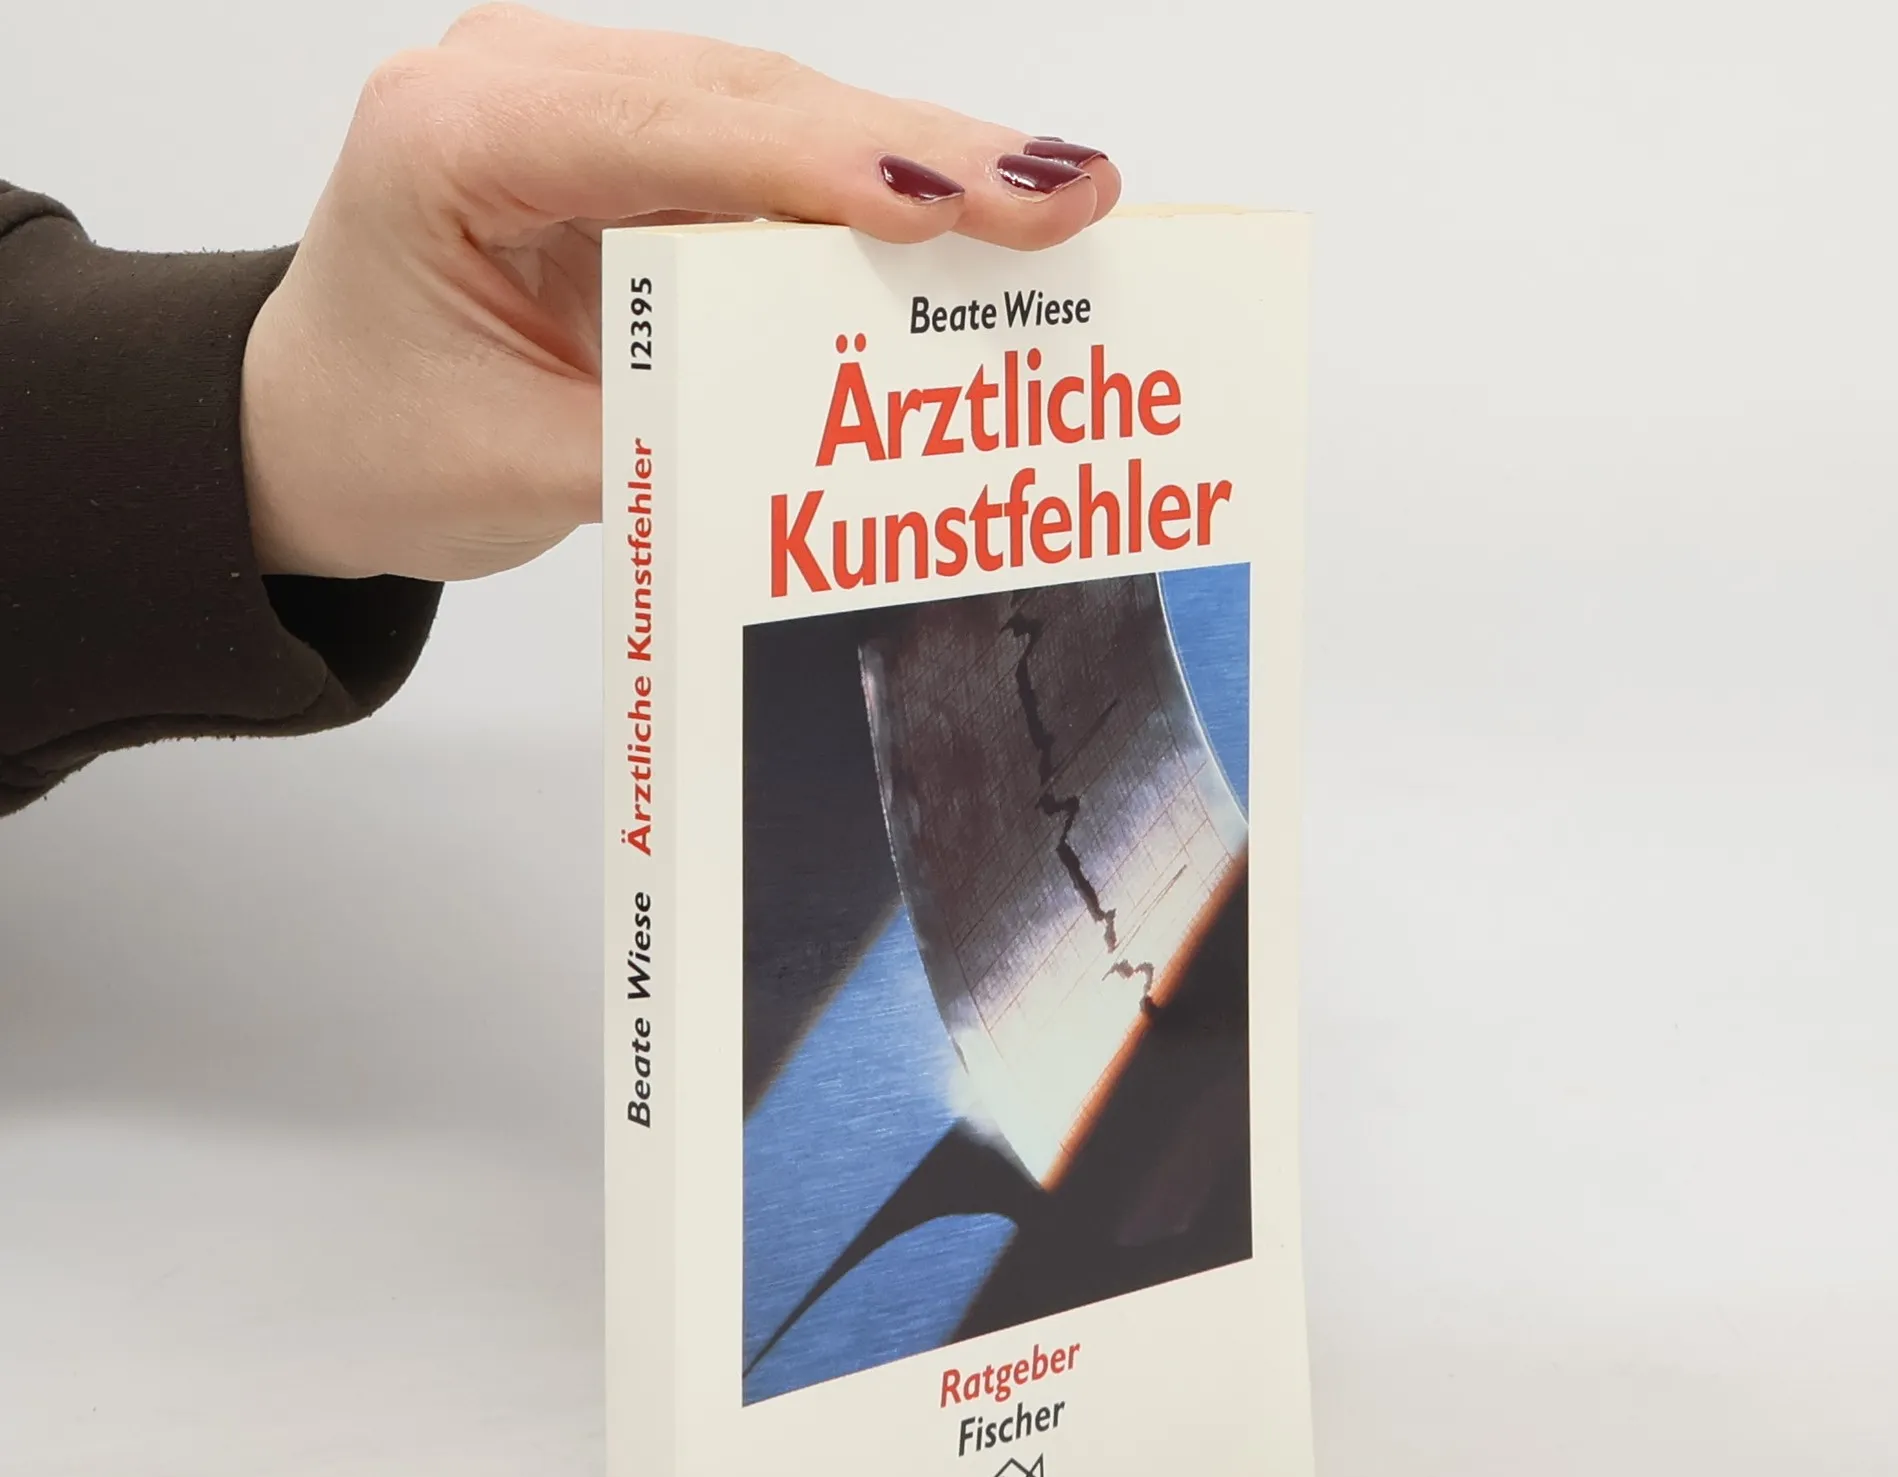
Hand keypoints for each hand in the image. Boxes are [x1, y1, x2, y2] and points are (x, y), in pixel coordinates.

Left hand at [240, 5, 1120, 582]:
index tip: (960, 204)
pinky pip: (771, 152)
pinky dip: (871, 192)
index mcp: (457, 137)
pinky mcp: (635, 140)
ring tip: (1055, 205)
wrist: (320, 428)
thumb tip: (839, 423)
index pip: (679, 133)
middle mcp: (523, 82)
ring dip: (921, 165)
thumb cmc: (387, 444)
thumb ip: (675, 435)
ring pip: (783, 114)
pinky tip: (969, 217)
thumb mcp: (523, 469)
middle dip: (923, 153)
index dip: (832, 168)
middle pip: (757, 100)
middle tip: (1073, 192)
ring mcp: (582, 98)